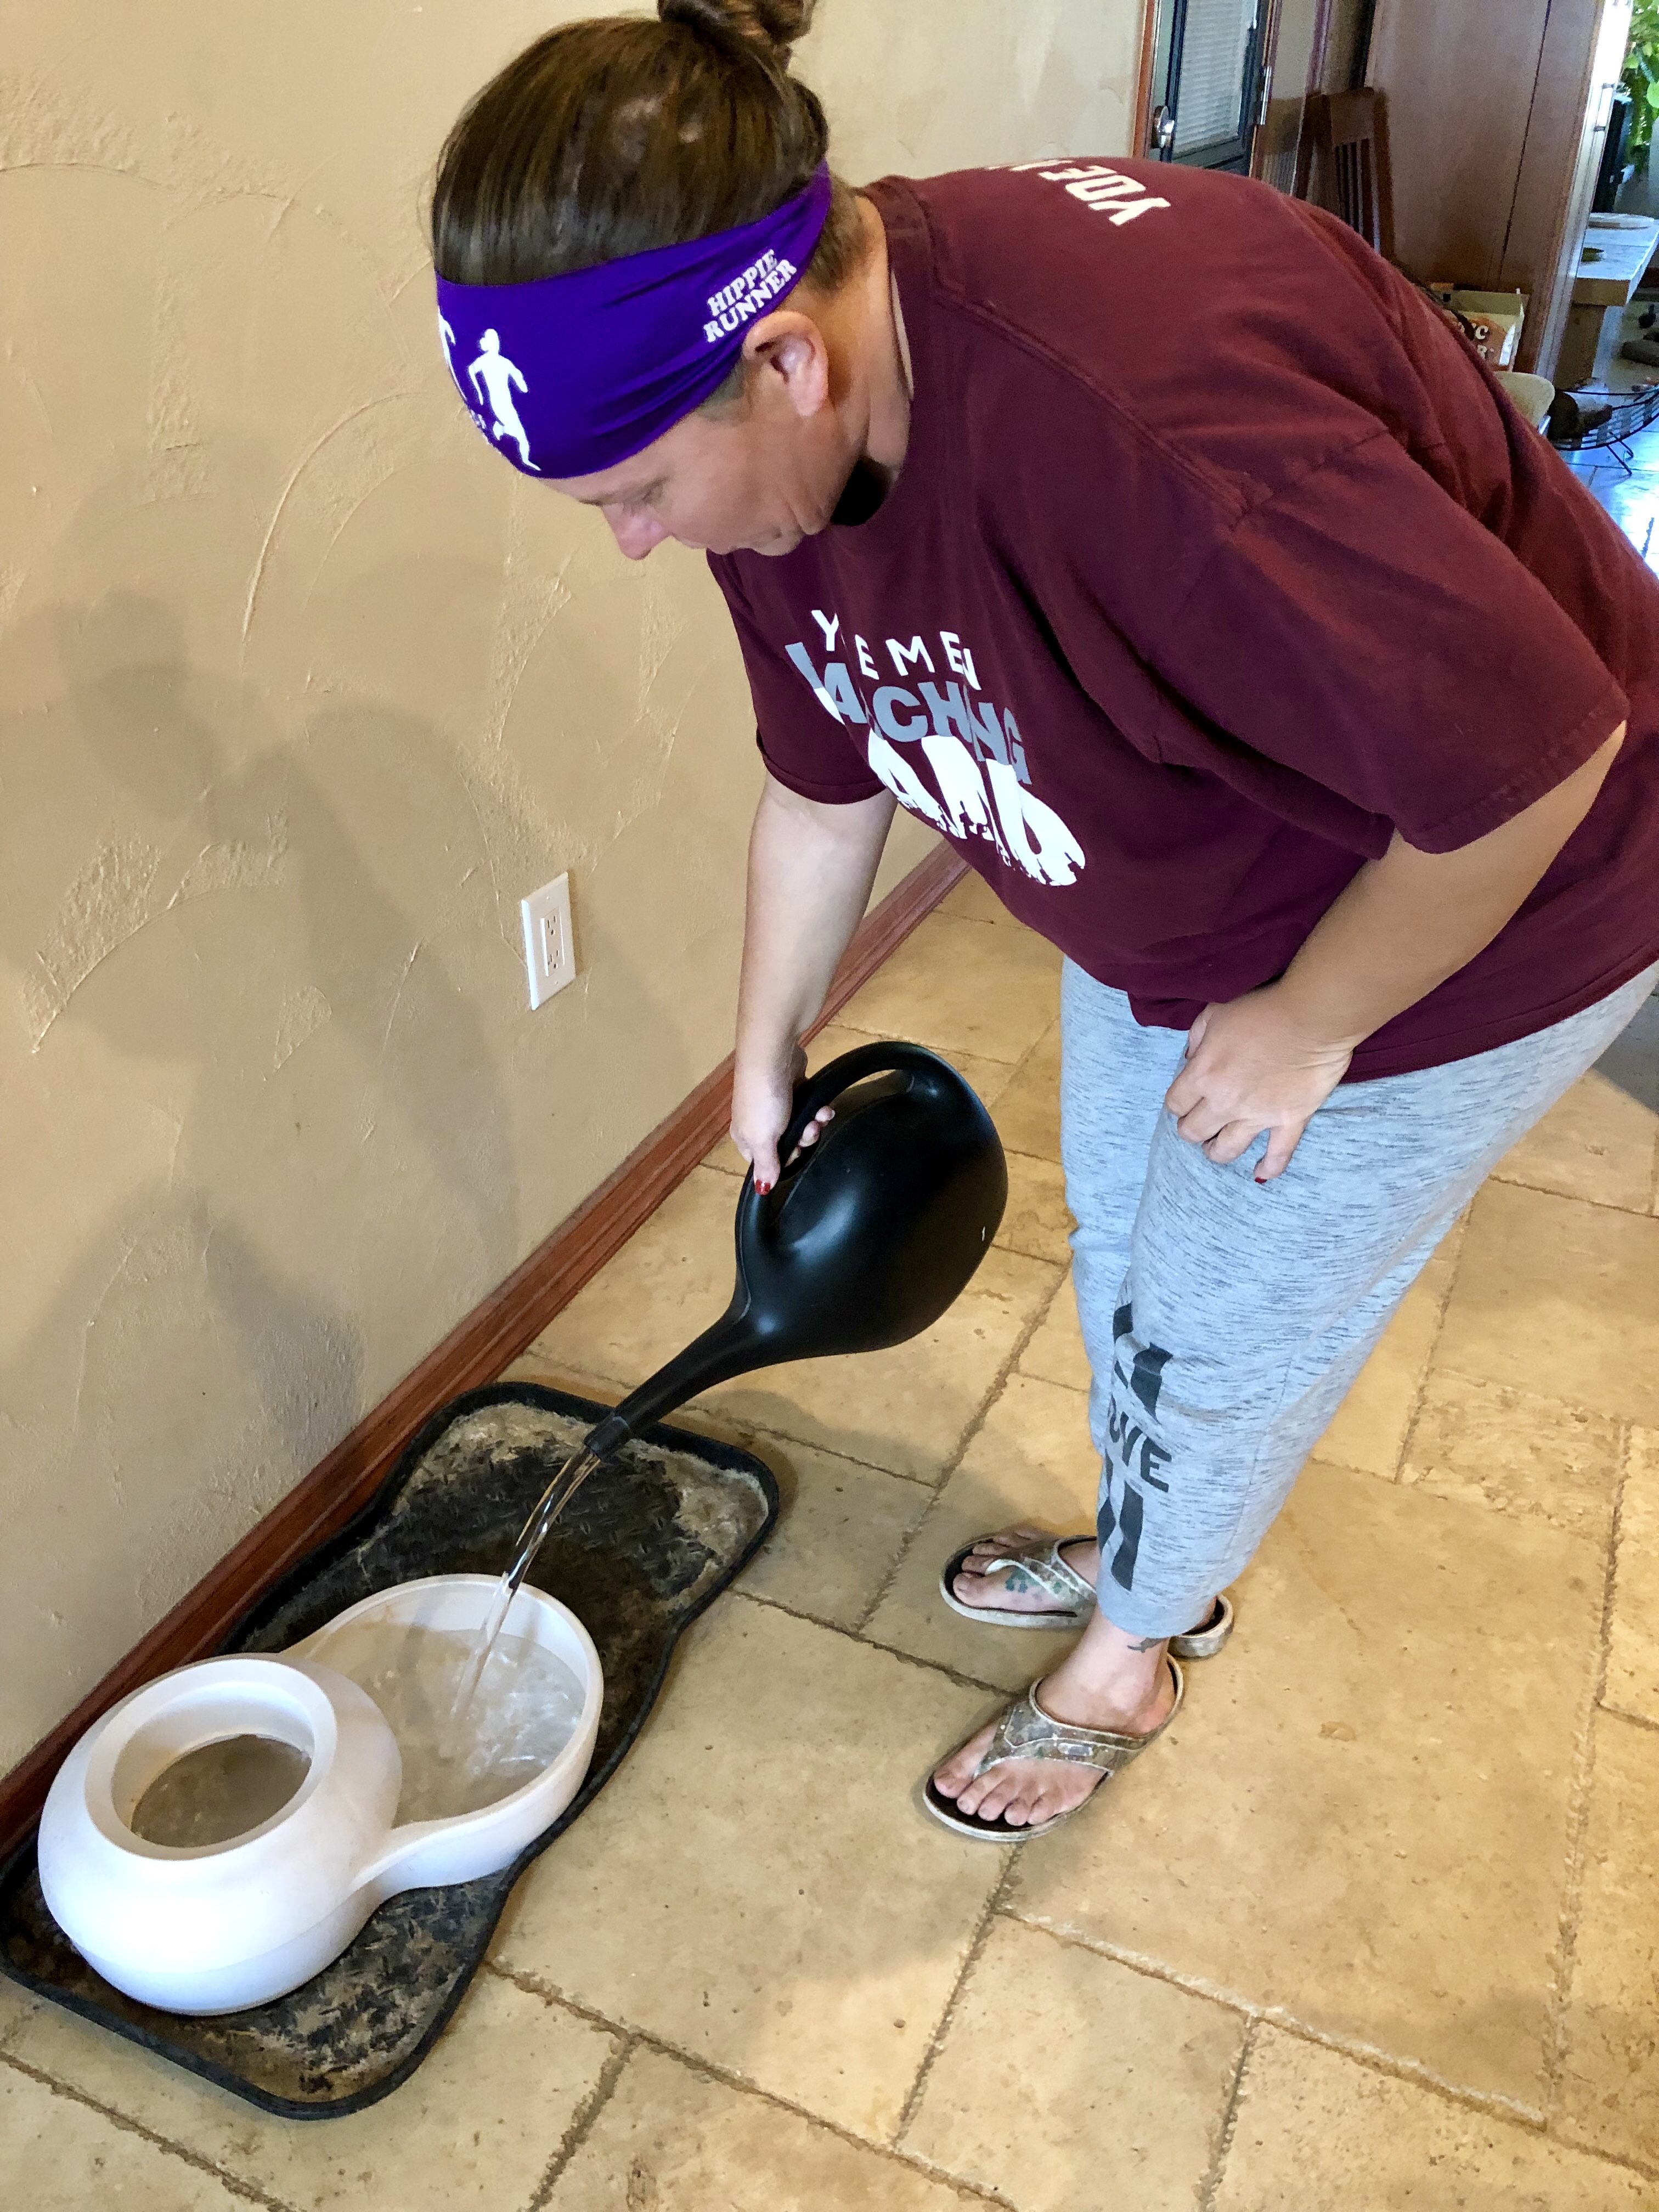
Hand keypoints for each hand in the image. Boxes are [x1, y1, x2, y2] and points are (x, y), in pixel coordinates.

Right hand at [730, 1043, 834, 1191]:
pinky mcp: (793, 1089)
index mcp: (746, 1138)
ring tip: (820, 1115)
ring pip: (802, 1125)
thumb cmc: (764, 1100)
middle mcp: (760, 1123)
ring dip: (815, 1123)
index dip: (785, 1160)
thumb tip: (762, 1190)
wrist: (773, 1056)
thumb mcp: (762, 1139)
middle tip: (810, 1129)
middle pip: (789, 1144)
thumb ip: (765, 1165)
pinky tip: (823, 1105)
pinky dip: (817, 1108)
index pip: (767, 1163)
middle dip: (805, 1138)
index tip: (796, 1150)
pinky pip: (809, 1107)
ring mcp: (778, 1105)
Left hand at [1163, 987, 1353, 1181]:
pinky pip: (1277, 1155)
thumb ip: (1196, 1039)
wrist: (1312, 1016)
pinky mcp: (1289, 1121)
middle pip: (1194, 1132)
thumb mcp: (1215, 1013)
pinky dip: (1268, 1168)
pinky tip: (1260, 1174)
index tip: (1185, 1099)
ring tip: (1216, 1147)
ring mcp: (1257, 1116)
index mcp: (1202, 1075)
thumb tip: (1190, 1059)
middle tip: (1200, 1121)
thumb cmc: (1262, 1010)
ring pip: (1226, 1150)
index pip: (1175, 1104)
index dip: (1178, 1103)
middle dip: (1192, 1128)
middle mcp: (1225, 1102)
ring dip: (1216, 1151)